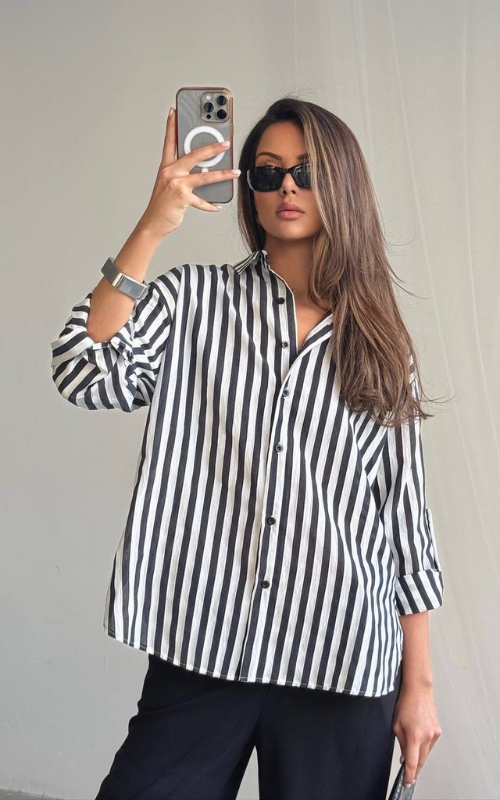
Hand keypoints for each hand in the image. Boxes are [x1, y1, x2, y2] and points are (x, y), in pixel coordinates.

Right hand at [138, 107, 238, 239]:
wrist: (154, 222)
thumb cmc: (162, 203)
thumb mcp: (169, 183)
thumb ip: (183, 174)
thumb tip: (204, 170)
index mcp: (166, 166)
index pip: (169, 142)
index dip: (171, 126)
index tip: (174, 111)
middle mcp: (170, 172)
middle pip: (194, 155)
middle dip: (212, 148)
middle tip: (225, 143)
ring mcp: (176, 184)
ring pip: (204, 176)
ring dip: (222, 174)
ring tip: (234, 172)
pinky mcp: (182, 197)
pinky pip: (201, 200)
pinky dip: (210, 205)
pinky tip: (217, 205)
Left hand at [392, 681, 441, 786]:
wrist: (419, 690)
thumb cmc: (405, 704)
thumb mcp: (396, 725)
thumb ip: (402, 743)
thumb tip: (405, 756)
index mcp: (414, 736)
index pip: (413, 762)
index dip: (410, 775)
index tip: (407, 782)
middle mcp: (427, 737)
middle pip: (421, 761)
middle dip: (415, 769)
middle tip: (409, 775)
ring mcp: (434, 734)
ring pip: (426, 753)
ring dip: (419, 756)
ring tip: (411, 752)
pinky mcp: (438, 731)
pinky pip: (430, 744)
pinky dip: (424, 746)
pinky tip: (418, 740)